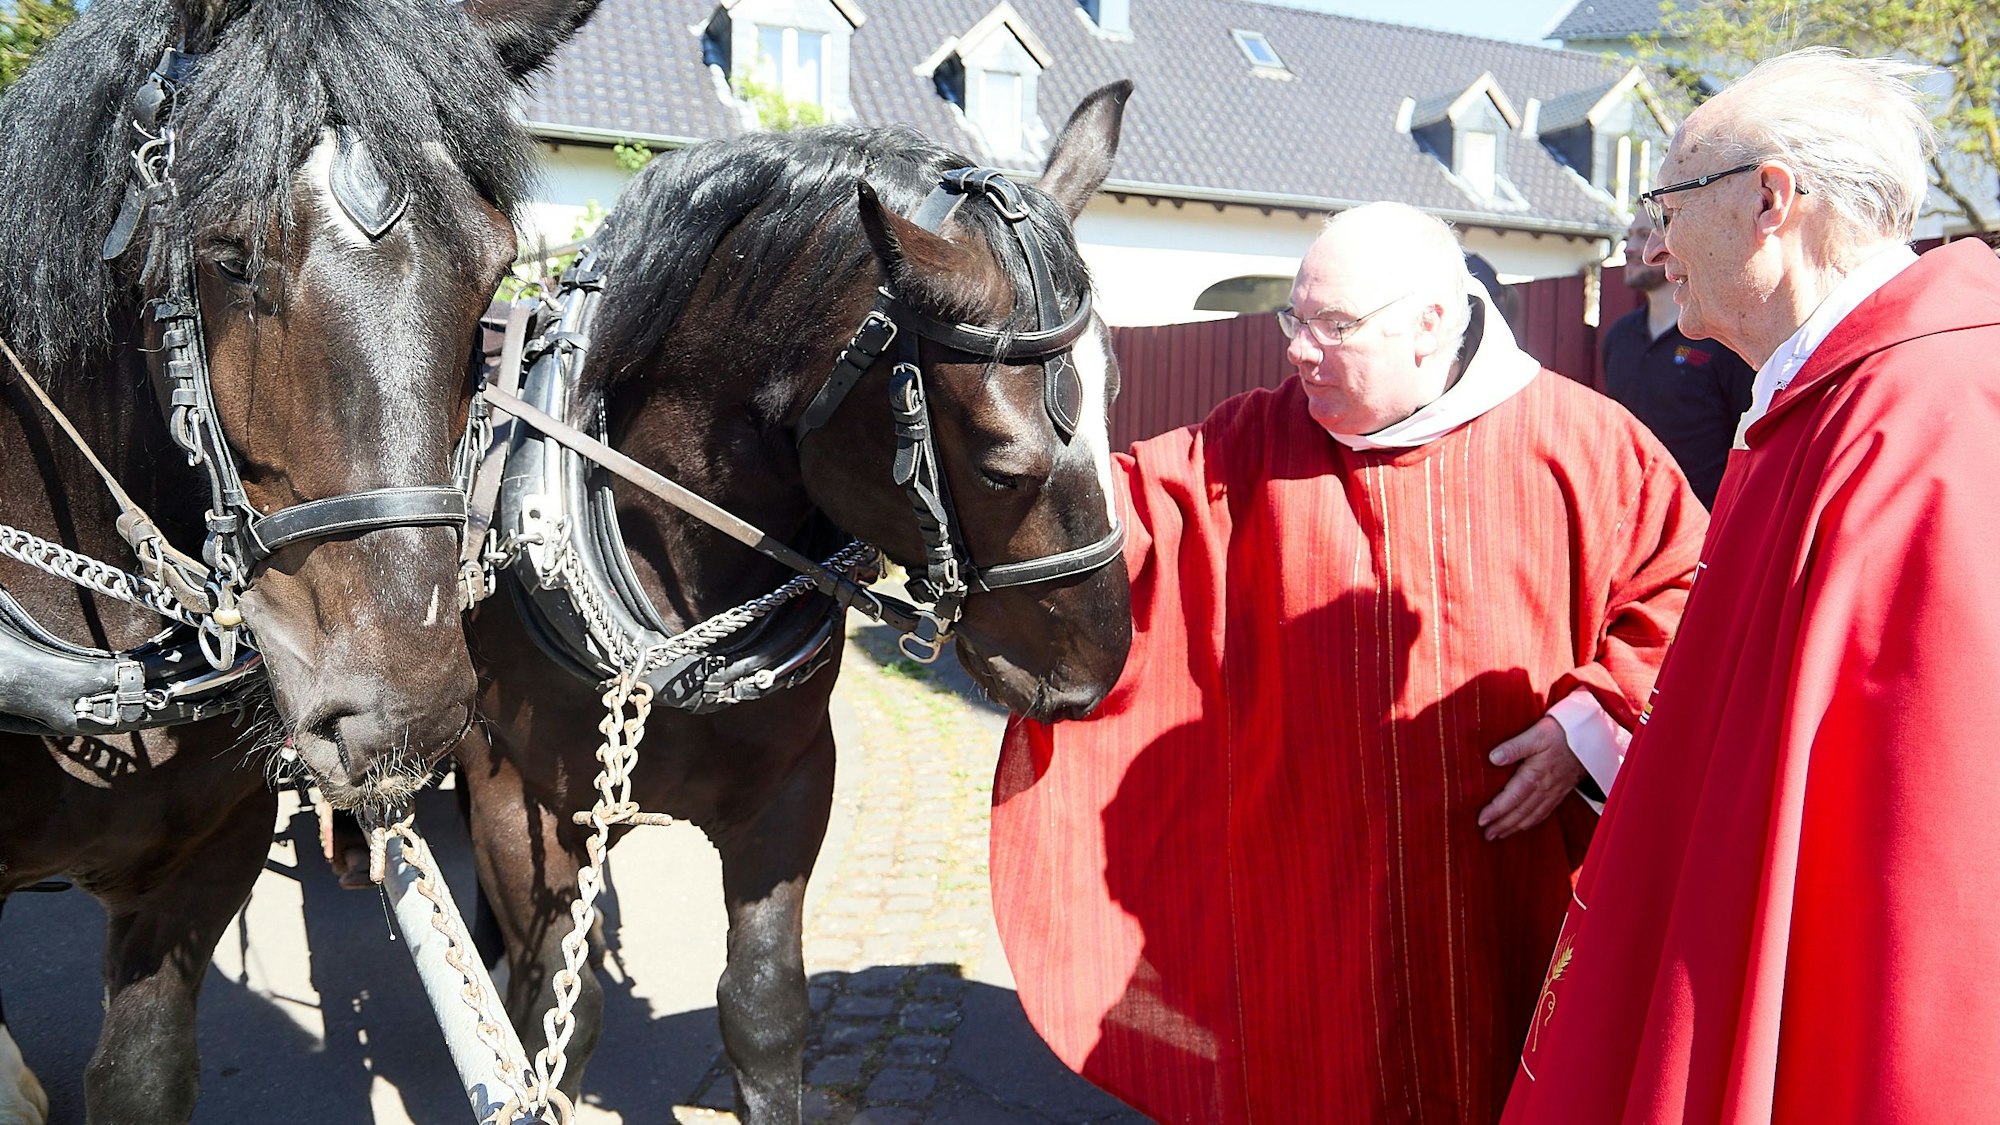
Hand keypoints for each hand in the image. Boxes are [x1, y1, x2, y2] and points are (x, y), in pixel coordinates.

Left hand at [1478, 715, 1584, 841]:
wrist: (1589, 736)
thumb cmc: (1561, 733)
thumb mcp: (1536, 734)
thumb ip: (1514, 747)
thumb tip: (1493, 758)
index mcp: (1535, 775)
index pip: (1512, 798)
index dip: (1496, 811)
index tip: (1481, 820)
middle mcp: (1545, 788)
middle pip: (1520, 812)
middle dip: (1502, 825)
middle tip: (1486, 834)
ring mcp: (1554, 792)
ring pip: (1532, 816)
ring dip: (1515, 827)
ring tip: (1499, 835)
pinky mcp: (1561, 792)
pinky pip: (1545, 813)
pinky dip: (1531, 822)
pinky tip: (1523, 826)